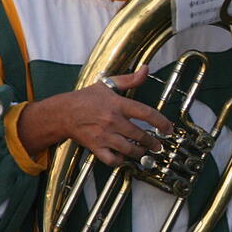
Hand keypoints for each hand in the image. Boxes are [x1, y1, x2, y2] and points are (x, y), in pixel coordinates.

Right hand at [18, 66, 173, 165]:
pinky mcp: (96, 147)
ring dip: (140, 153)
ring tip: (145, 152)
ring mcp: (104, 136)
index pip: (146, 113)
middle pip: (140, 135)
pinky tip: (124, 158)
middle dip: (153, 142)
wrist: (62, 113)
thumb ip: (129, 79)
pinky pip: (112, 160)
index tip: (168, 129)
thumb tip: (145, 69)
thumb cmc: (85, 99)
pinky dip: (120, 161)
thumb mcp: (107, 84)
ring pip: (129, 149)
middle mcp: (112, 121)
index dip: (161, 122)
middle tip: (158, 145)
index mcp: (117, 105)